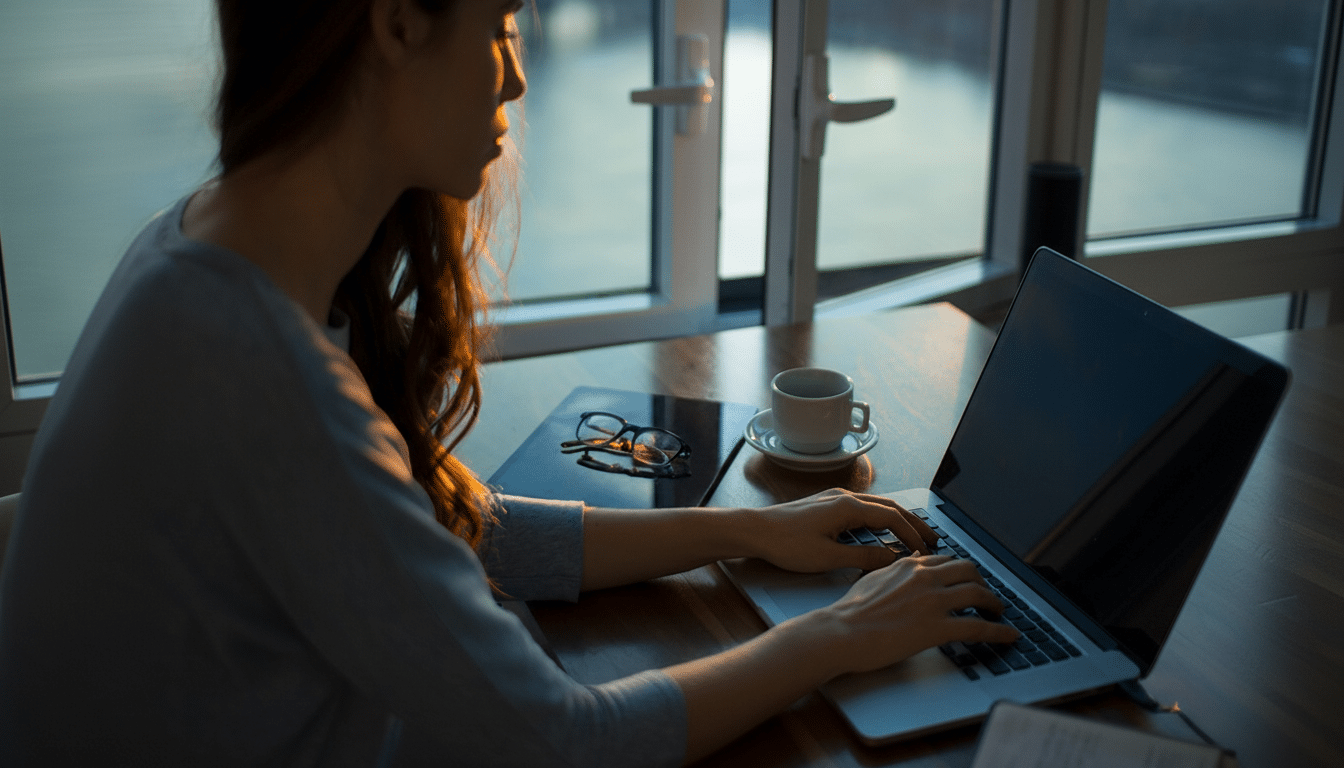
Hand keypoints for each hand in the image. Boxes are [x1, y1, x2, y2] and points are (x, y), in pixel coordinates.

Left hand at [747, 489, 939, 572]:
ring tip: (914, 535)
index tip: (926, 551)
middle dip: (914, 523)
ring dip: (898, 520)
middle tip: (934, 539)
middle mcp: (845, 497)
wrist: (754, 530)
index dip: (913, 534)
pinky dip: (880, 519)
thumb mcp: (828, 557)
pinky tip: (882, 531)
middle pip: (890, 507)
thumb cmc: (786, 544)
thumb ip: (863, 557)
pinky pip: (863, 509)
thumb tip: (892, 558)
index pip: (892, 518)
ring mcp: (835, 499)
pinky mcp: (826, 505)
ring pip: (877, 506)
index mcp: (848, 507)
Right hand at [810, 555, 1019, 674]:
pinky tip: (1009, 636)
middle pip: (969, 571)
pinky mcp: (938, 627)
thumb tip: (909, 561)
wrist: (841, 632)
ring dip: (995, 604)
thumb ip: (895, 569)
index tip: (966, 579)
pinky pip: (978, 627)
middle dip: (982, 582)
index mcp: (909, 566)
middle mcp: (925, 578)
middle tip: (986, 594)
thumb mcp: (872, 578)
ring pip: (979, 593)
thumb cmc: (850, 611)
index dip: (961, 571)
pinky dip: (999, 631)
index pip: (946, 560)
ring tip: (998, 613)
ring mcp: (933, 601)